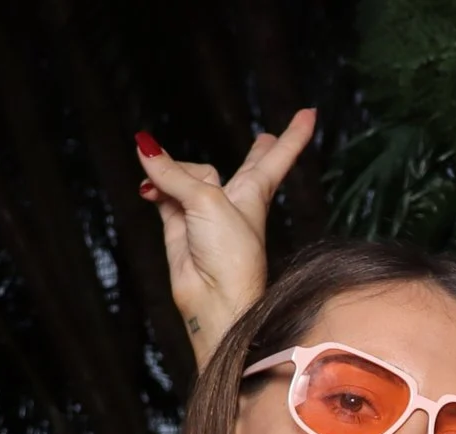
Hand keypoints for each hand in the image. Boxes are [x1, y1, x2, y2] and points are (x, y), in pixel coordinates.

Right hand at [135, 110, 315, 363]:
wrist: (214, 298)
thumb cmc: (229, 254)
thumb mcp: (206, 202)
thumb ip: (175, 173)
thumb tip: (144, 149)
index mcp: (255, 193)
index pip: (277, 156)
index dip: (294, 135)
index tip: (311, 113)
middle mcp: (234, 201)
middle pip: (245, 166)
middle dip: (257, 151)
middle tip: (266, 136)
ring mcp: (206, 212)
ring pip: (186, 174)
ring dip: (170, 171)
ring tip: (158, 178)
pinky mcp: (180, 223)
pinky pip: (164, 192)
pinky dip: (154, 186)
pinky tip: (147, 187)